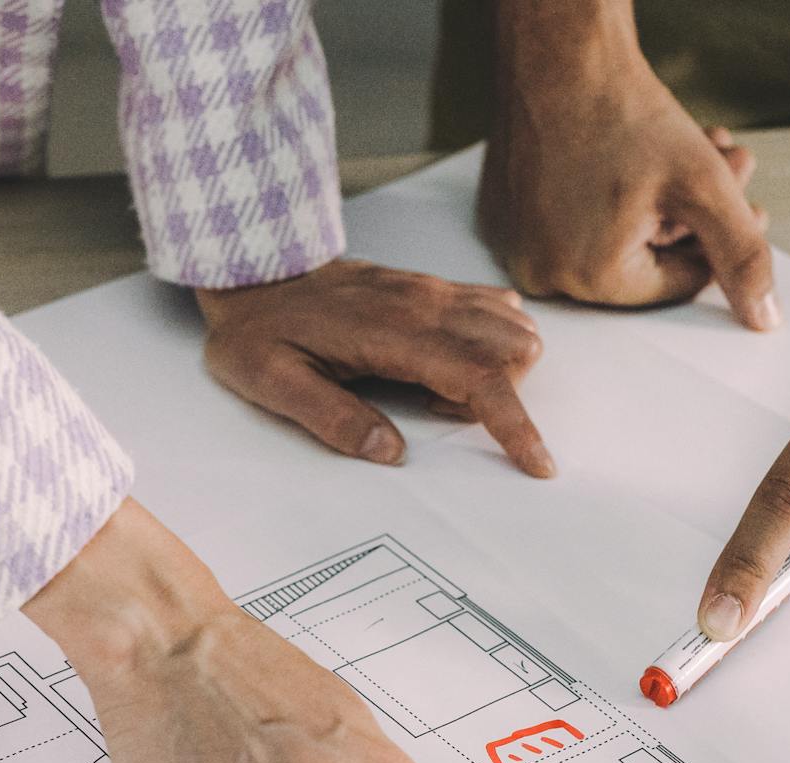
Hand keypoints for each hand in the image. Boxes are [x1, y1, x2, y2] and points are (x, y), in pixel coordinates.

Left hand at [195, 259, 552, 476]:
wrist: (251, 270)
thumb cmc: (257, 331)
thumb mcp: (273, 383)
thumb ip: (331, 418)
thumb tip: (390, 453)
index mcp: (394, 331)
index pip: (482, 376)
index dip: (516, 425)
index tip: (537, 464)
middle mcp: (425, 303)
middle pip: (516, 348)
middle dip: (504, 397)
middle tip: (436, 414)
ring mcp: (431, 291)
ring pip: (514, 327)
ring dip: (499, 371)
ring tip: (435, 393)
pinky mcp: (429, 288)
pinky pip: (493, 309)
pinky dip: (492, 345)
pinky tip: (443, 365)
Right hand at [479, 1, 776, 328]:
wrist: (558, 56)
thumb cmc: (623, 113)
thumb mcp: (703, 185)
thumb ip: (741, 254)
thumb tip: (765, 317)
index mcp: (590, 279)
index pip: (676, 283)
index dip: (717, 240)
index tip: (743, 203)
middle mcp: (542, 273)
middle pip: (641, 261)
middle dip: (690, 216)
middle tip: (725, 166)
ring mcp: (514, 245)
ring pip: (608, 240)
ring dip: (657, 203)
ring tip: (687, 152)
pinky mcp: (501, 217)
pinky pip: (567, 224)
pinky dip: (604, 198)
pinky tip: (629, 159)